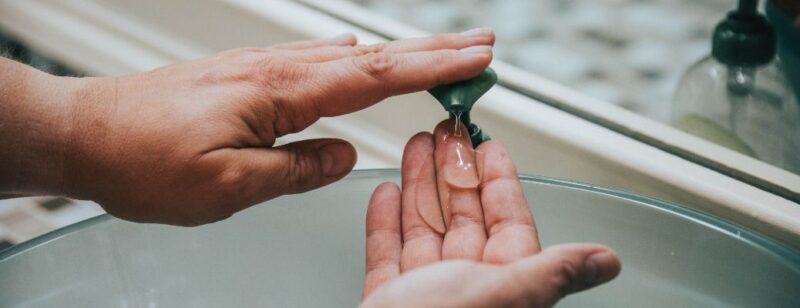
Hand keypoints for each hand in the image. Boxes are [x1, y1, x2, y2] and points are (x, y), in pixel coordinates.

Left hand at [0, 30, 495, 224]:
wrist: (84, 132)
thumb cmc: (143, 160)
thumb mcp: (228, 187)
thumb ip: (295, 170)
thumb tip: (344, 156)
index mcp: (279, 94)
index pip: (375, 77)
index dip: (431, 70)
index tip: (475, 62)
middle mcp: (275, 71)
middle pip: (371, 56)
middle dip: (432, 51)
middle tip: (479, 45)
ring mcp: (260, 68)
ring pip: (346, 55)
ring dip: (397, 53)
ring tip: (435, 54)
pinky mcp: (244, 75)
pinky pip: (313, 61)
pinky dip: (352, 58)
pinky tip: (357, 58)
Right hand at [361, 121, 620, 306]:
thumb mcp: (505, 297)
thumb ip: (552, 271)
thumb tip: (607, 260)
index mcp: (503, 284)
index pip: (508, 220)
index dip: (500, 180)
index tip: (489, 144)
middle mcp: (468, 288)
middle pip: (464, 216)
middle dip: (454, 170)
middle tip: (446, 132)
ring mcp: (425, 294)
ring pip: (424, 228)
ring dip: (419, 185)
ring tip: (416, 146)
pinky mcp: (388, 301)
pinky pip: (386, 254)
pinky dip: (384, 222)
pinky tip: (386, 192)